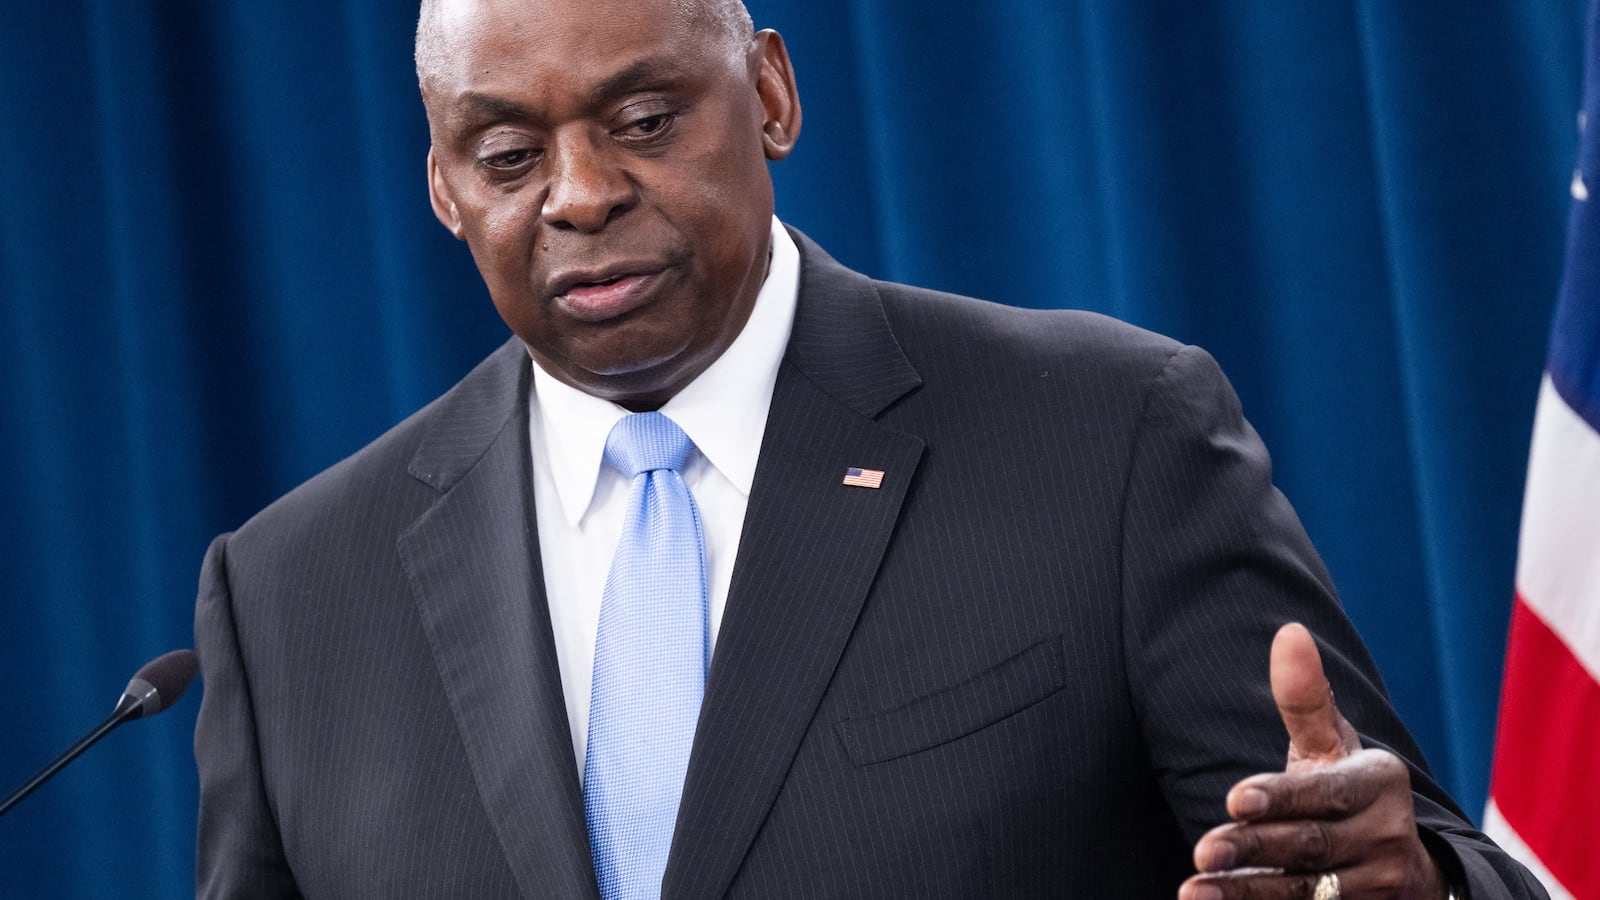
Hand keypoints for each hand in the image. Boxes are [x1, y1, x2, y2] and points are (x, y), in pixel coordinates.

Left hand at [1178, 624, 1447, 899]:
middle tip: (1203, 851)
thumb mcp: (1333, 745)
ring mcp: (1375, 886)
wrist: (1403, 867)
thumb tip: (1288, 632)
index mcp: (1378, 783)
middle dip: (1254, 848)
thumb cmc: (1346, 789)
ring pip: (1305, 893)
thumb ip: (1305, 698)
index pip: (1325, 794)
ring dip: (1247, 894)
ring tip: (1193, 891)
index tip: (1234, 800)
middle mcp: (1384, 837)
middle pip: (1310, 846)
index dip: (1280, 798)